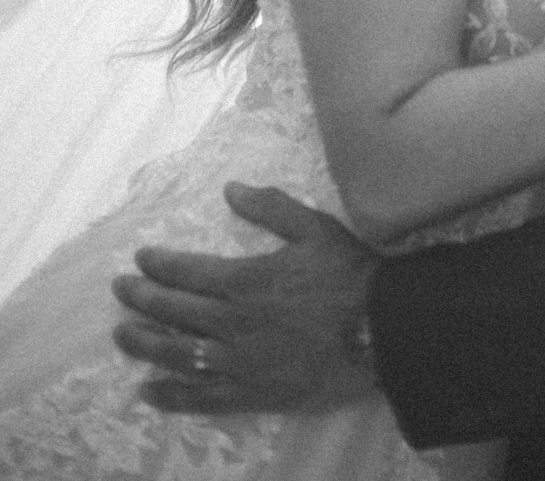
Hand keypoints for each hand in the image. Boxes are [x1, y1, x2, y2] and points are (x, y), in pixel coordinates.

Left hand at [112, 182, 379, 414]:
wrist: (380, 332)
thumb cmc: (349, 275)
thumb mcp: (314, 227)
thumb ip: (270, 207)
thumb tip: (230, 189)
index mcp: (245, 280)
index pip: (187, 272)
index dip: (160, 264)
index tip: (141, 258)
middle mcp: (231, 323)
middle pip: (173, 312)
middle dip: (141, 299)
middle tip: (121, 290)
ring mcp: (238, 362)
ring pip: (176, 354)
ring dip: (144, 344)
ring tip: (122, 336)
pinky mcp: (250, 393)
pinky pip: (199, 397)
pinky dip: (170, 395)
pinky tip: (148, 391)